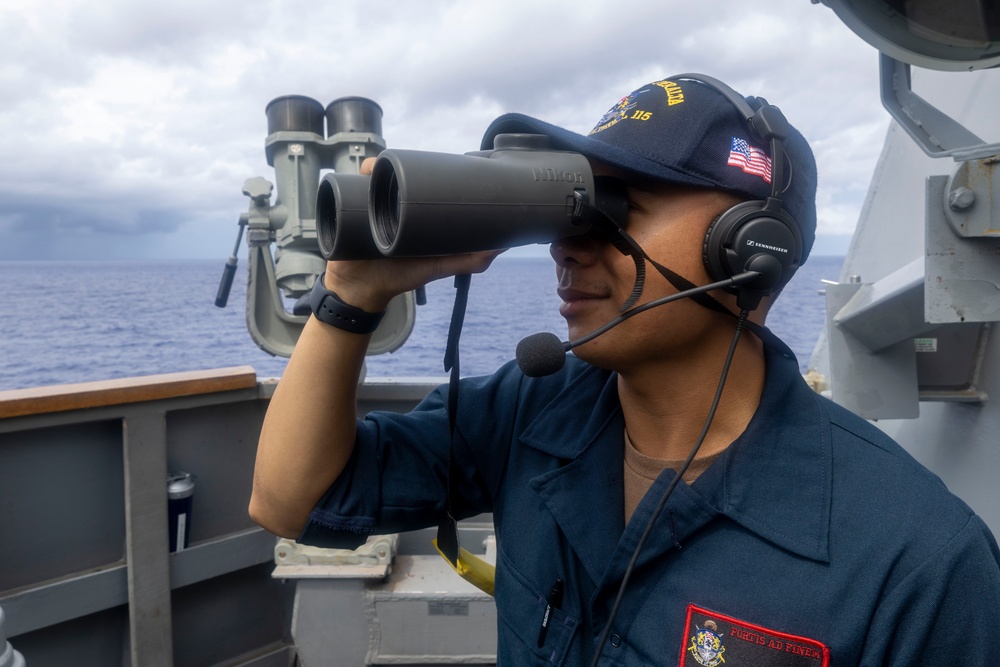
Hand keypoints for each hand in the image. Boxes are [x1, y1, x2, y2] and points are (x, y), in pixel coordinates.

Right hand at [322, 158, 502, 311]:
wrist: (360, 289)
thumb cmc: (401, 277)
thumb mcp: (439, 266)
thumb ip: (469, 260)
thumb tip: (501, 244)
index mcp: (416, 212)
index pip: (424, 182)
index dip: (434, 169)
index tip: (445, 161)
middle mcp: (395, 204)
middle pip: (399, 173)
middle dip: (402, 164)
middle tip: (407, 166)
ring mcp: (373, 204)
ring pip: (378, 175)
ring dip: (382, 166)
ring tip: (386, 170)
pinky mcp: (354, 207)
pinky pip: (355, 183)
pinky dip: (363, 173)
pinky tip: (369, 170)